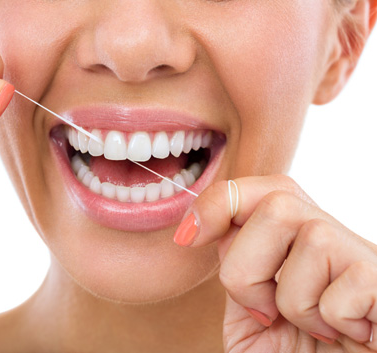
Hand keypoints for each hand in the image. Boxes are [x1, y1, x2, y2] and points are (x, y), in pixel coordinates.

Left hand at [175, 175, 376, 351]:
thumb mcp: (251, 316)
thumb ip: (239, 268)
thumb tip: (220, 225)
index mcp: (299, 245)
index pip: (266, 189)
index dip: (220, 202)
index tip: (188, 237)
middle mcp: (335, 241)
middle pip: (279, 201)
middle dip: (247, 263)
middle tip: (261, 310)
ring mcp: (366, 260)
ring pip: (312, 235)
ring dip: (291, 299)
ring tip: (310, 328)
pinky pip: (349, 280)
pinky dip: (330, 318)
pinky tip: (342, 335)